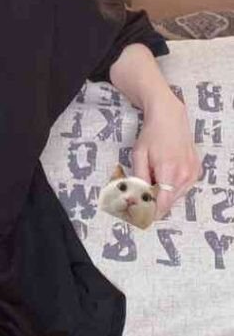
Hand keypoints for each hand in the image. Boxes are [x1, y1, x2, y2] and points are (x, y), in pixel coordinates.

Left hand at [133, 94, 201, 219]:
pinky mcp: (197, 171)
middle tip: (142, 199)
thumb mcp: (139, 155)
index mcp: (168, 172)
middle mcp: (184, 175)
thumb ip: (139, 179)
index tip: (142, 217)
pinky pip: (184, 187)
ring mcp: (193, 173)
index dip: (152, 213)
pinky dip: (173, 187)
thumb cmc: (151, 135)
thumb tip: (137, 198)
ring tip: (153, 181)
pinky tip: (165, 175)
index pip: (162, 204)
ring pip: (177, 195)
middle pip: (169, 201)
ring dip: (165, 194)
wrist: (169, 118)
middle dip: (156, 202)